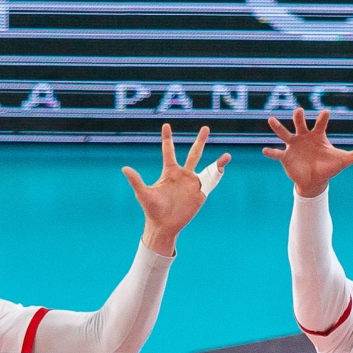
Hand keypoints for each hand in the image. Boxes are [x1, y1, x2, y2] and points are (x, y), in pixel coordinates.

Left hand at [124, 124, 230, 255]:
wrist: (163, 226)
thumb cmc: (152, 210)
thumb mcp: (143, 194)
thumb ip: (136, 180)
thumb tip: (124, 168)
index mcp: (169, 172)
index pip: (169, 151)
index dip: (167, 138)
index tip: (166, 125)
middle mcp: (182, 175)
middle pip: (194, 154)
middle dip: (200, 141)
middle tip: (206, 128)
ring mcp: (192, 184)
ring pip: (207, 168)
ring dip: (217, 162)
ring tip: (227, 155)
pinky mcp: (200, 194)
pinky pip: (211, 183)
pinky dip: (218, 175)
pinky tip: (225, 168)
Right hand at [263, 107, 352, 197]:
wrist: (315, 181)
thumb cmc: (329, 167)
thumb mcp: (343, 161)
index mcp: (318, 136)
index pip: (321, 124)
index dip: (323, 118)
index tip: (325, 113)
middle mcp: (304, 137)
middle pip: (301, 124)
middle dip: (300, 118)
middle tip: (299, 111)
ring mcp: (294, 146)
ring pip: (285, 134)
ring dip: (278, 127)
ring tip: (271, 120)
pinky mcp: (286, 157)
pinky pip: (277, 154)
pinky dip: (271, 152)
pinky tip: (265, 150)